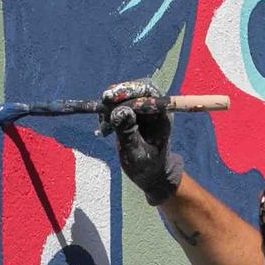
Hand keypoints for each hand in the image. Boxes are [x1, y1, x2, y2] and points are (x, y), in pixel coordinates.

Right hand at [98, 80, 184, 205]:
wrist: (151, 175)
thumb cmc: (147, 167)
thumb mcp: (135, 154)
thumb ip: (128, 132)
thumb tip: (118, 111)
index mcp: (162, 115)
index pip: (147, 92)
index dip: (128, 90)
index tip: (109, 97)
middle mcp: (154, 108)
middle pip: (135, 89)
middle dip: (117, 96)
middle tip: (102, 108)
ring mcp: (143, 110)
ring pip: (124, 96)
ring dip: (110, 106)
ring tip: (104, 127)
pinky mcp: (133, 114)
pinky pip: (118, 105)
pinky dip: (108, 113)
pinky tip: (105, 129)